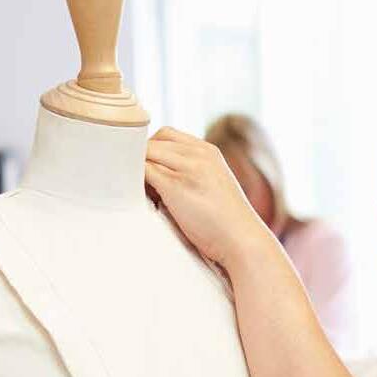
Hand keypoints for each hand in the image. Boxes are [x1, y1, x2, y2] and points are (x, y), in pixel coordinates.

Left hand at [145, 127, 274, 269]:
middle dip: (141, 157)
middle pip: (155, 140)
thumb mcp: (211, 186)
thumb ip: (189, 173)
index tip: (147, 172)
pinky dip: (134, 179)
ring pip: (146, 153)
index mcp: (209, 151)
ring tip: (141, 192)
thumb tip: (155, 177)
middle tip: (139, 182)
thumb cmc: (225, 223)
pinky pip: (144, 171)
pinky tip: (136, 195)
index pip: (168, 135)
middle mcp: (200, 154)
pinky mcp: (176, 186)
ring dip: (135, 169)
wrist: (242, 241)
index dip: (152, 151)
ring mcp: (189, 168)